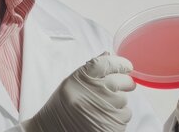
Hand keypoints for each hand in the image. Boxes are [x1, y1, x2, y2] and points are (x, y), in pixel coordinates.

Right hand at [21, 52, 135, 131]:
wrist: (51, 131)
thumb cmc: (62, 107)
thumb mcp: (72, 83)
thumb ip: (90, 69)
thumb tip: (109, 55)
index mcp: (79, 79)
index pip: (105, 63)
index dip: (120, 63)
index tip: (127, 66)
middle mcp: (90, 93)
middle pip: (121, 81)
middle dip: (126, 83)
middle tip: (123, 86)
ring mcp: (100, 111)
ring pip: (124, 100)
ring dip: (119, 103)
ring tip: (102, 107)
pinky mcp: (109, 126)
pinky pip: (124, 116)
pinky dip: (118, 117)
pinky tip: (103, 118)